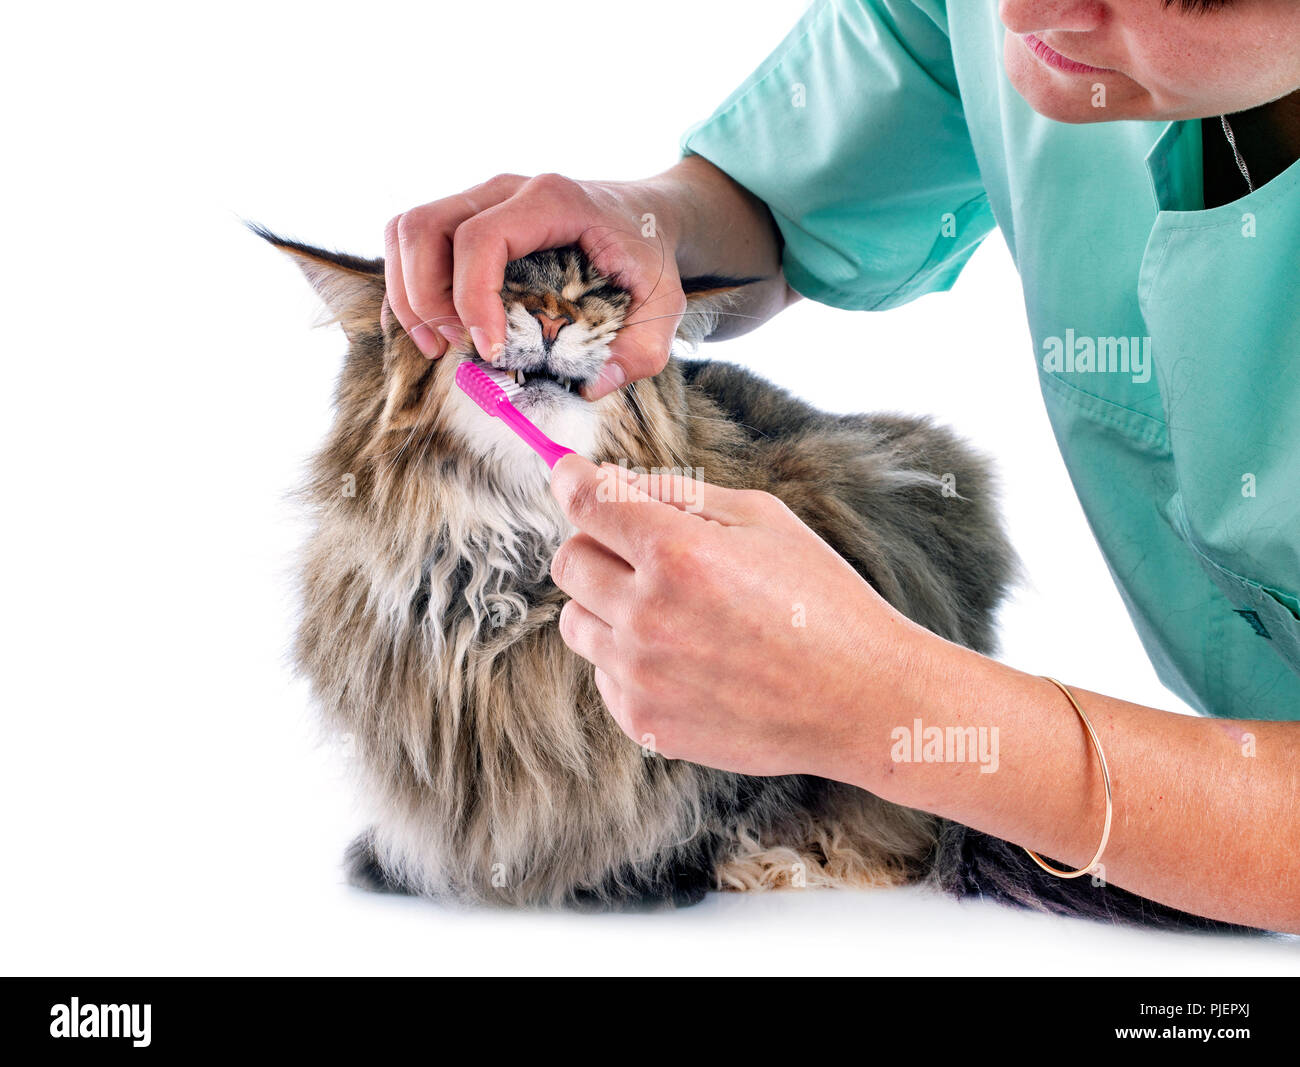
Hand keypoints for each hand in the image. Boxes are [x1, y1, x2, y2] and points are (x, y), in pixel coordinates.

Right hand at [384, 173, 684, 398]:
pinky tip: (435, 332)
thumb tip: (591, 386)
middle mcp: (506, 190)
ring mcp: (481, 199)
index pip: (481, 237)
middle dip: (426, 299)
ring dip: (409, 294)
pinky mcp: (468, 218)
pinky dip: (410, 288)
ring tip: (440, 345)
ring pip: (407, 231)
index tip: (492, 349)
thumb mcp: (665, 304)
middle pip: (424, 228)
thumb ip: (641, 350)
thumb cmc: (650, 256)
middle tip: (457, 349)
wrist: (646, 214)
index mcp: (553, 201)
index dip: (472, 297)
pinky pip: (414, 243)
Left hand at [547, 455, 935, 779]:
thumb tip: (610, 479)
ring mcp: (641, 676)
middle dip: (595, 544)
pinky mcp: (644, 723)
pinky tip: (686, 658)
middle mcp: (647, 616)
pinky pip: (603, 674)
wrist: (860, 701)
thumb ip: (680, 494)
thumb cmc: (822, 601)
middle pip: (568, 562)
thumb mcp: (764, 521)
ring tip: (670, 610)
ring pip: (575, 622)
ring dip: (607, 605)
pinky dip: (628, 659)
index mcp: (677, 554)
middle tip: (640, 549)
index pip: (586, 503)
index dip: (571, 481)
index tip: (570, 477)